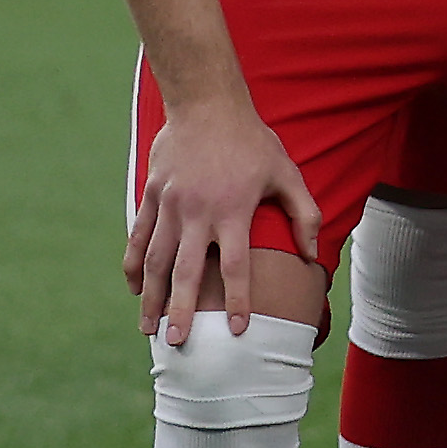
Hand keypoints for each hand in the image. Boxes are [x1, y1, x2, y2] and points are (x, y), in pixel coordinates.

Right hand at [124, 87, 321, 344]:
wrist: (206, 105)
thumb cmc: (252, 141)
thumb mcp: (286, 173)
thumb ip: (303, 214)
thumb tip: (312, 255)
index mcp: (233, 210)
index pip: (237, 266)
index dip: (237, 300)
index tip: (236, 330)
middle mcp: (198, 212)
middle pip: (188, 271)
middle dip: (182, 310)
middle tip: (177, 342)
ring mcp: (170, 205)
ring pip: (156, 260)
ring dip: (151, 296)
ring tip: (148, 327)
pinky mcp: (151, 196)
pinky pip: (139, 238)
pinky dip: (134, 266)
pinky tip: (134, 289)